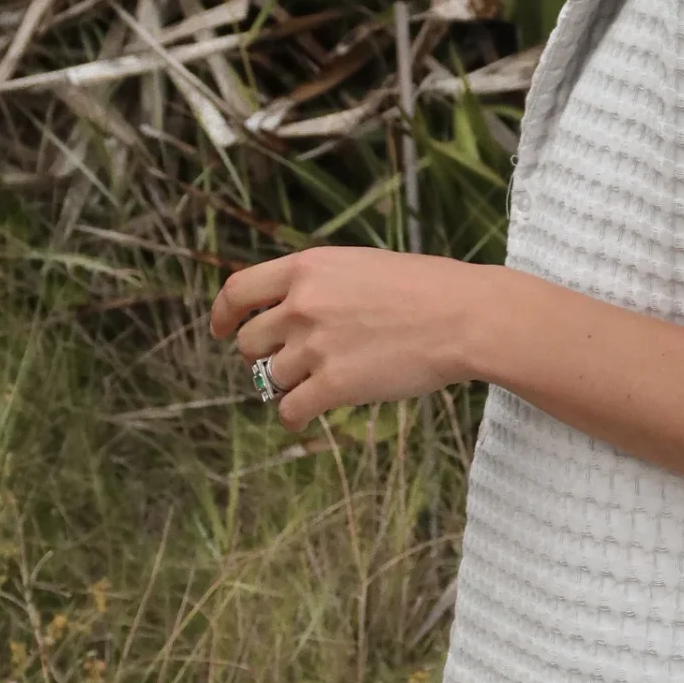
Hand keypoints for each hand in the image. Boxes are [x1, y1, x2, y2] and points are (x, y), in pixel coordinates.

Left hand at [209, 246, 484, 429]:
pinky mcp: (333, 385)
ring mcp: (315, 346)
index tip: (219, 331)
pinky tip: (308, 414)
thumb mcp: (359, 266)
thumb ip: (317, 284)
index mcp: (306, 268)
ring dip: (289, 384)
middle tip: (293, 362)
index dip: (222, 316)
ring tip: (321, 381)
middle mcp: (301, 304)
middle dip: (265, 356)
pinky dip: (294, 416)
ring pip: (271, 378)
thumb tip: (285, 313)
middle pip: (249, 343)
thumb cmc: (425, 289)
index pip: (237, 292)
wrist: (464, 316)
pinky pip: (289, 410)